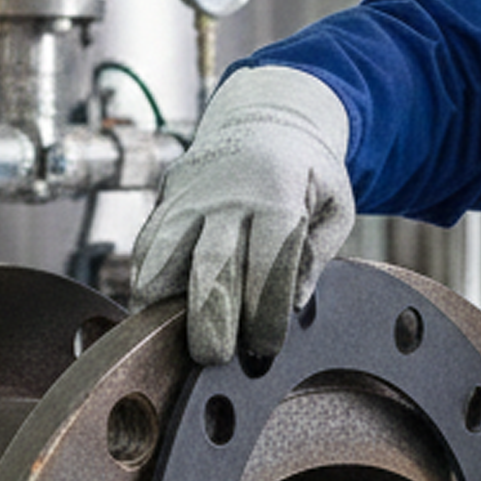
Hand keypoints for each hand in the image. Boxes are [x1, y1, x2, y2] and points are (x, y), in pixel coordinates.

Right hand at [130, 65, 352, 363]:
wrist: (264, 121)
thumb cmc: (307, 173)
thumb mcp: (335, 206)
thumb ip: (318, 256)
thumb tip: (293, 304)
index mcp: (277, 196)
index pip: (268, 266)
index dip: (265, 314)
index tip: (266, 349)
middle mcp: (226, 197)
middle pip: (211, 267)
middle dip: (210, 321)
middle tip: (213, 358)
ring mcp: (188, 199)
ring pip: (162, 257)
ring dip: (162, 306)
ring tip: (168, 345)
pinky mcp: (164, 204)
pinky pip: (144, 249)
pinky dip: (145, 285)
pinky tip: (154, 317)